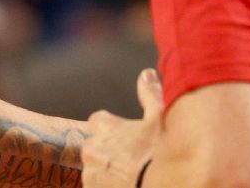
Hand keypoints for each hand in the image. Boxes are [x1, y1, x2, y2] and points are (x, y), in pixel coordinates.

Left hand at [82, 69, 163, 187]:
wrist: (158, 184)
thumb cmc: (158, 151)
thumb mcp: (159, 118)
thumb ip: (149, 95)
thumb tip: (146, 73)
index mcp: (103, 126)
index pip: (98, 122)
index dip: (112, 129)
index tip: (125, 137)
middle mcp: (91, 148)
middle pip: (95, 147)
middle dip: (108, 152)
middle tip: (130, 160)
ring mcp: (90, 172)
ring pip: (96, 169)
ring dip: (107, 171)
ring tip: (129, 176)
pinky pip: (96, 186)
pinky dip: (106, 185)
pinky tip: (125, 184)